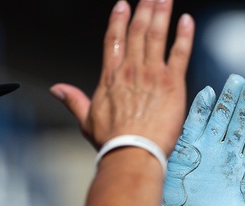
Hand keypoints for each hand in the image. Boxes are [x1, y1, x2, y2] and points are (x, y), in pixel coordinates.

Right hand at [49, 0, 193, 154]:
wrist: (132, 152)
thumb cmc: (113, 142)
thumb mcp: (86, 120)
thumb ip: (74, 100)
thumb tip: (57, 90)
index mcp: (111, 77)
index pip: (113, 40)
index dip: (118, 20)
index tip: (123, 5)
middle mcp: (131, 70)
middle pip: (137, 31)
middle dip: (144, 9)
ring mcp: (152, 75)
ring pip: (156, 35)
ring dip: (161, 13)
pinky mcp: (172, 84)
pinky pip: (179, 53)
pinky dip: (184, 36)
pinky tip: (186, 21)